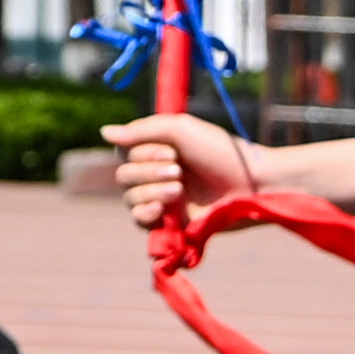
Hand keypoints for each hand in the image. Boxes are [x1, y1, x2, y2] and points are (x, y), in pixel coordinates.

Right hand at [104, 110, 260, 225]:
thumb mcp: (180, 129)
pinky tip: (162, 211)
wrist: (250, 184)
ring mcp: (163, 201)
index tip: (171, 152)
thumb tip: (104, 132)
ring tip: (179, 191)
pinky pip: (140, 222)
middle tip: (179, 172)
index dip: (142, 154)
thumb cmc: (221, 152)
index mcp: (159, 151)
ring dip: (151, 192)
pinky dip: (146, 214)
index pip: (126, 153)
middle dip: (147, 173)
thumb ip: (140, 130)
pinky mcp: (171, 225)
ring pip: (130, 199)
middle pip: (124, 177)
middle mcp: (157, 175)